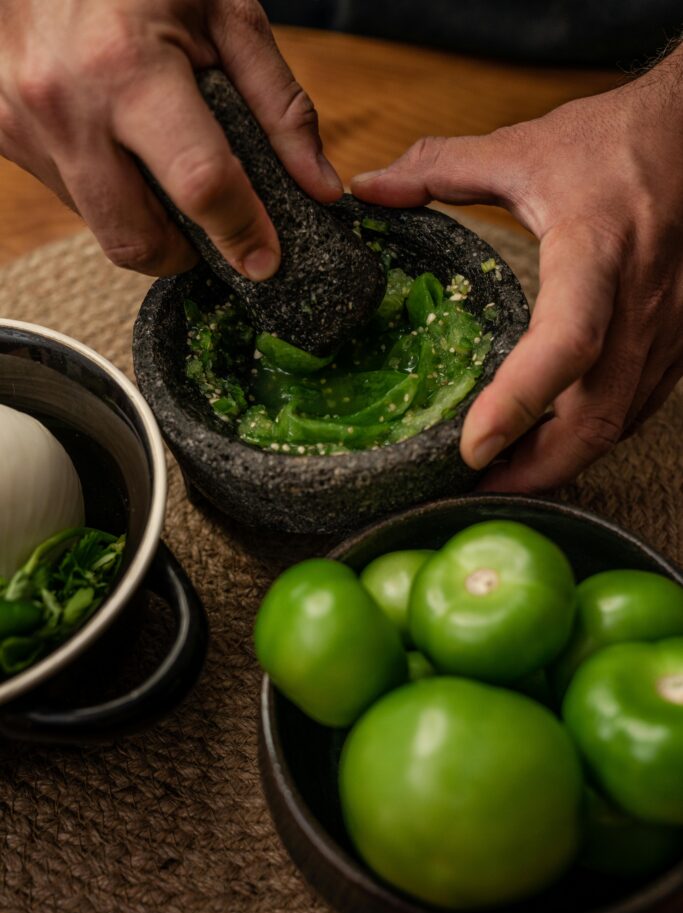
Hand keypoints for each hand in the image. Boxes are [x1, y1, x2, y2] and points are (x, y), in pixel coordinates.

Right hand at [0, 0, 341, 278]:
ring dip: (147, 224)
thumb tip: (318, 188)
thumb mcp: (223, 12)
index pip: (198, 184)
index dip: (240, 232)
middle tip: (212, 231)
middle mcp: (64, 106)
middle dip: (186, 254)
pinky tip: (120, 144)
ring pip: (103, 229)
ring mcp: (24, 125)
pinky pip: (72, 198)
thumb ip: (280, 104)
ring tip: (164, 170)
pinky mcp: (5, 134)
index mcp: (126, 67)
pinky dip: (110, 191)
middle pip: (138, 239)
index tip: (265, 260)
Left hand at [352, 47, 682, 490]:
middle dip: (537, 467)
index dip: (519, 401)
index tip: (471, 446)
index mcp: (596, 250)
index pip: (566, 341)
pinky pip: (636, 407)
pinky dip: (591, 437)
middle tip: (477, 488)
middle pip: (597, 414)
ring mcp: (667, 327)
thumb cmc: (612, 140)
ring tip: (505, 477)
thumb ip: (439, 167)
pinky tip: (552, 444)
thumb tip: (367, 188)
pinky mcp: (677, 339)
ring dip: (563, 461)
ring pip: (620, 422)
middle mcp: (639, 299)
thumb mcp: (522, 147)